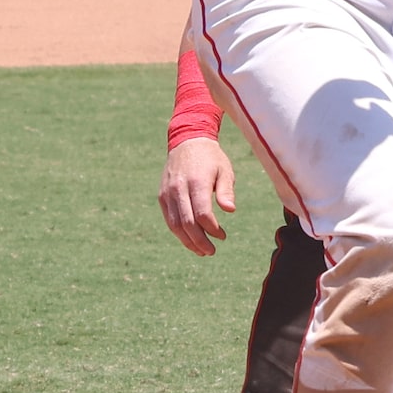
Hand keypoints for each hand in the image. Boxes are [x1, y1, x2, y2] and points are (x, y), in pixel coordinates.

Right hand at [159, 136, 235, 256]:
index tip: (222, 236)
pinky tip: (190, 240)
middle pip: (187, 223)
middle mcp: (179, 188)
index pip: (202, 213)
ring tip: (202, 251)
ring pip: (175, 224)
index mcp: (197, 181)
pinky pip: (169, 219)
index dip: (212, 229)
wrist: (187, 141)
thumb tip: (230, 210)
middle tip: (211, 251)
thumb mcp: (224, 170)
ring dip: (188, 241)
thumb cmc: (211, 158)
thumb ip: (226, 190)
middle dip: (200, 241)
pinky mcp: (162, 196)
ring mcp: (168, 192)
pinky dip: (179, 232)